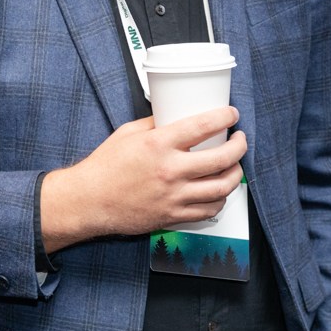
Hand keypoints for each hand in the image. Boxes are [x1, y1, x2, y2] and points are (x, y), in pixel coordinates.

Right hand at [40, 107, 246, 253]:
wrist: (90, 200)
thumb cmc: (105, 166)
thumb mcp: (128, 133)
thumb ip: (154, 124)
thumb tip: (173, 116)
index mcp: (159, 144)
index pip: (203, 127)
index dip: (224, 117)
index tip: (232, 114)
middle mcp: (170, 170)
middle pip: (221, 159)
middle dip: (239, 147)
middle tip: (240, 140)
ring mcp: (174, 196)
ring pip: (221, 188)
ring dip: (235, 175)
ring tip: (235, 167)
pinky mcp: (173, 216)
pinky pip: (208, 211)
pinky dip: (219, 200)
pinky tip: (219, 191)